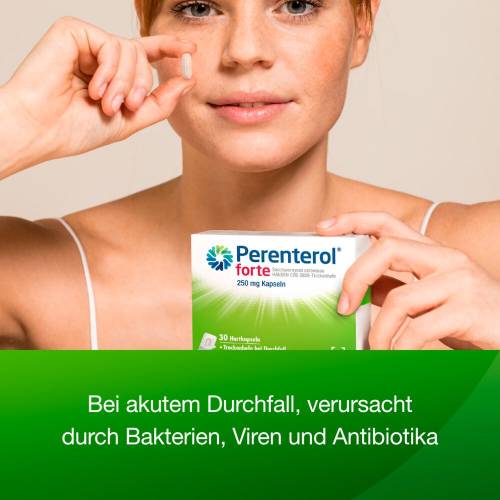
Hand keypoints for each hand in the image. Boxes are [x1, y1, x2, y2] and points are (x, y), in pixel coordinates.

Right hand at [1, 16, 195, 173]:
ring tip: (104, 103)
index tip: (191, 49)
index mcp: (112, 74)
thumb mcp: (130, 120)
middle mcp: (100, 55)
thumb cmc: (77, 129)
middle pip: (141, 56)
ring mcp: (87, 42)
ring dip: (123, 83)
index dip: (168, 48)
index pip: (145, 54)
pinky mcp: (73, 31)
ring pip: (130, 50)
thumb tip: (188, 80)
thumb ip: (161, 102)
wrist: (42, 131)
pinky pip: (111, 44)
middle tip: (124, 106)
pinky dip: (109, 71)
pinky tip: (93, 88)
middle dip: (139, 86)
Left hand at [316, 211, 499, 349]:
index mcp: (431, 253)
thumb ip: (394, 290)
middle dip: (355, 277)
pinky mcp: (469, 309)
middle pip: (386, 248)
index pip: (388, 223)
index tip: (323, 227)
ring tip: (376, 350)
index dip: (353, 220)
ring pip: (398, 298)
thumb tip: (353, 295)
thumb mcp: (427, 299)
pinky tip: (396, 357)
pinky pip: (418, 329)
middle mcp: (446, 258)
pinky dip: (399, 348)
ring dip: (379, 332)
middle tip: (342, 308)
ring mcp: (459, 281)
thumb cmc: (466, 317)